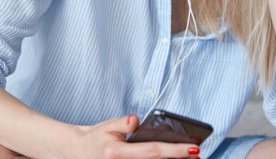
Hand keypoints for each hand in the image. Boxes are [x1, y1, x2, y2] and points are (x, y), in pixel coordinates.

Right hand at [64, 115, 200, 158]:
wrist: (78, 153)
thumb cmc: (95, 138)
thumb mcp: (107, 126)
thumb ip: (123, 123)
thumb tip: (136, 120)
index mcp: (117, 153)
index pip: (152, 151)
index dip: (174, 151)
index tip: (194, 148)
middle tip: (197, 155)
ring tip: (188, 157)